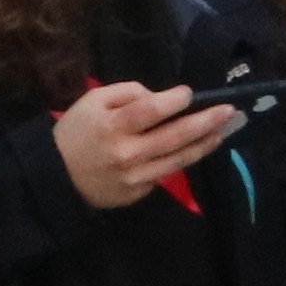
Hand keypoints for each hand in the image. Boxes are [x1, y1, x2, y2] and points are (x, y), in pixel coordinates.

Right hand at [53, 78, 241, 210]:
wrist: (55, 176)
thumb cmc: (75, 133)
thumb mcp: (91, 102)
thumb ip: (127, 93)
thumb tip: (160, 98)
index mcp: (112, 126)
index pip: (151, 110)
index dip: (175, 100)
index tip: (189, 93)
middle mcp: (127, 152)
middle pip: (175, 135)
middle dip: (206, 121)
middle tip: (229, 111)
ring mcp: (134, 176)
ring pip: (179, 159)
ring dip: (204, 144)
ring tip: (223, 131)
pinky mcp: (137, 193)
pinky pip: (163, 174)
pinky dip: (179, 160)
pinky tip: (192, 150)